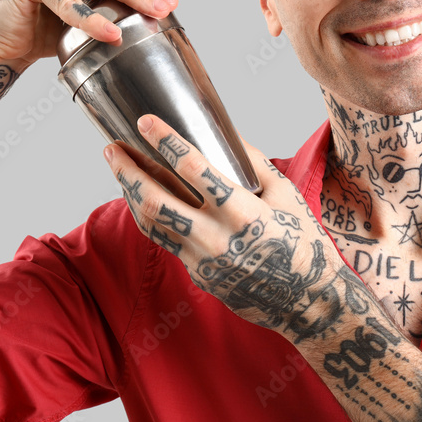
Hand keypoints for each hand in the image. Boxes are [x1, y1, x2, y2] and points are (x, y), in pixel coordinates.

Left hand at [104, 115, 368, 342]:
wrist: (307, 301)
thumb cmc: (303, 243)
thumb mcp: (287, 195)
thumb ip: (253, 163)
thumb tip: (226, 134)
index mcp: (243, 212)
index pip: (193, 168)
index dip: (165, 141)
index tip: (146, 121)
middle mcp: (216, 237)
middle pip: (154, 199)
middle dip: (128, 169)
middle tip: (113, 146)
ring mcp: (202, 259)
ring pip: (149, 222)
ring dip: (128, 191)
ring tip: (118, 167)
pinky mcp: (197, 273)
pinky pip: (163, 239)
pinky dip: (146, 214)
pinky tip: (139, 196)